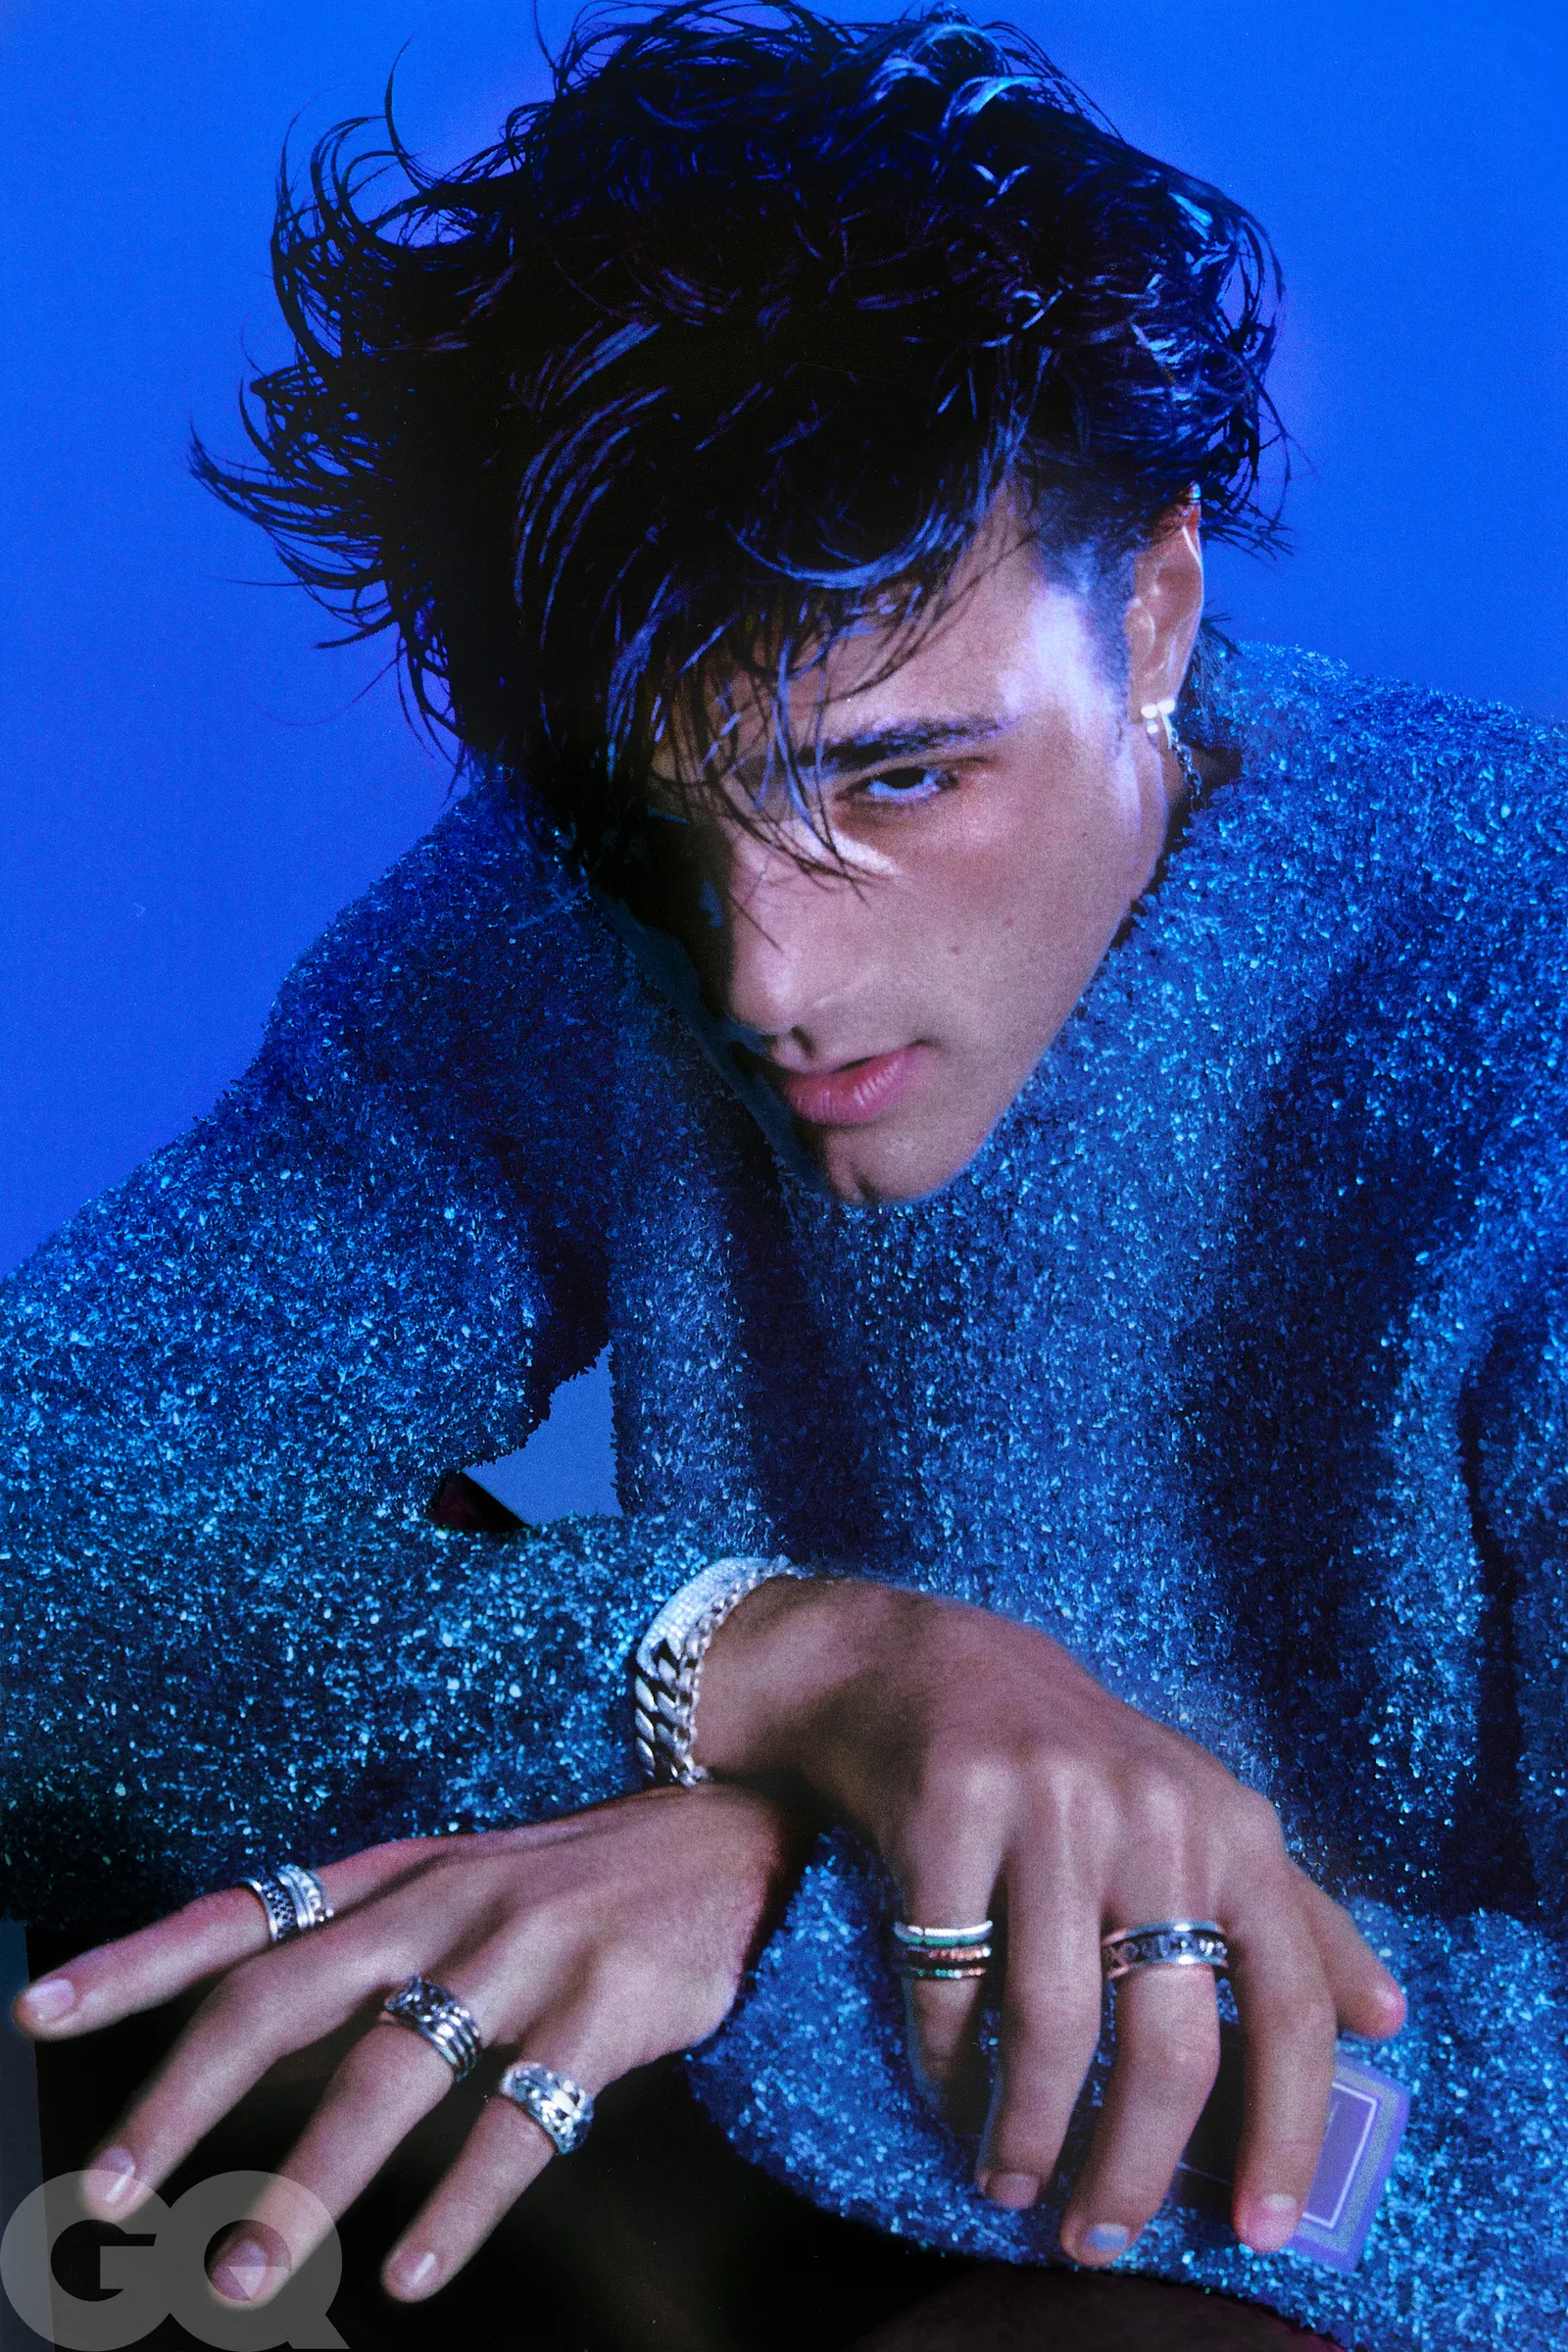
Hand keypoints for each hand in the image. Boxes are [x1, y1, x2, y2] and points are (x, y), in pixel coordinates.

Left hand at [12, 1785, 801, 2304]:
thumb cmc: (580, 1874)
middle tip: (108, 2191)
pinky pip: (520, 2121)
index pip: (239, 1914)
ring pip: (388, 2072)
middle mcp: (440, 1904)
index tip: (37, 2010)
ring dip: (304, 2184)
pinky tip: (415, 2272)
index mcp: (395, 1876)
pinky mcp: (604, 2005)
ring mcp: (521, 1952)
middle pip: (281, 2000)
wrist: (739, 1819)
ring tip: (237, 2278)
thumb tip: (243, 2024)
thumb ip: (363, 1940)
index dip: (135, 1962)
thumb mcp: (460, 1878)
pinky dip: (459, 2205)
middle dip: (183, 2100)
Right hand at [696, 1578, 1405, 2261]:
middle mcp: (1155, 1814)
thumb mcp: (1200, 1816)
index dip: (1287, 2128)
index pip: (1290, 2006)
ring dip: (1026, 2129)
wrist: (921, 1667)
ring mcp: (1049, 1807)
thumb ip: (1294, 1915)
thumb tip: (1388, 2019)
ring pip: (1054, 2024)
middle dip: (1133, 2169)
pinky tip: (947, 2090)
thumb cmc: (1079, 1763)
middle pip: (1168, 2044)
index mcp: (1233, 1827)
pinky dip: (946, 2057)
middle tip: (1096, 2237)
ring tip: (1009, 2179)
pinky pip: (952, 1977)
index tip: (1260, 2227)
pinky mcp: (949, 1808)